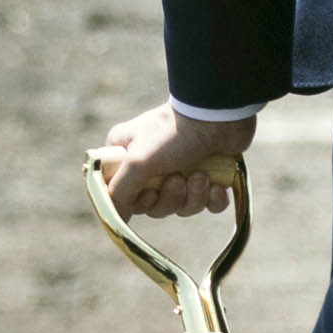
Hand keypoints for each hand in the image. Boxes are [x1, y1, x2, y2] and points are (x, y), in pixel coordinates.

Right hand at [95, 101, 252, 221]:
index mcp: (126, 158)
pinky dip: (213, 198)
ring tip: (201, 175)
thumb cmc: (171, 134)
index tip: (150, 193)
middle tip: (178, 179)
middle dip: (170, 198)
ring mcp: (180, 171)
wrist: (218, 117)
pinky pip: (207, 204)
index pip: (121, 195)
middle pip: (154, 206)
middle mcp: (150, 166)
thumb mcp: (137, 162)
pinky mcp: (208, 177)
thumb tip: (115, 215)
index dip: (137, 202)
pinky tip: (216, 184)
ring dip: (193, 196)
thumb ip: (119, 191)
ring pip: (182, 206)